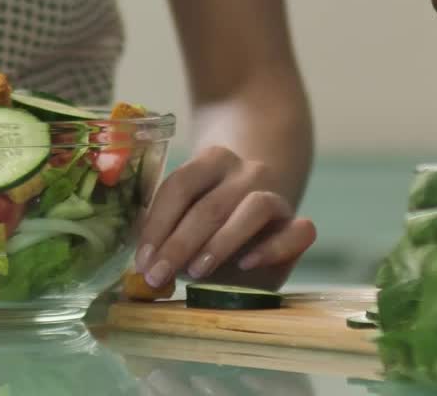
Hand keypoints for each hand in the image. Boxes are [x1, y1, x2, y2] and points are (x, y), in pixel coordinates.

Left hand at [134, 146, 315, 289]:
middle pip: (210, 204)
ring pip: (253, 209)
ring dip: (220, 242)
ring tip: (196, 272)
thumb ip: (163, 233)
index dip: (157, 224)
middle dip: (179, 244)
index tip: (141, 261)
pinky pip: (297, 231)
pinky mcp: (297, 225)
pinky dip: (272, 248)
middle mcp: (246, 172)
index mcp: (211, 161)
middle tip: (157, 275)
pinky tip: (246, 265)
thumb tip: (139, 262)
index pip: (179, 186)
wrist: (256, 223)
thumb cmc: (209, 226)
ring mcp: (275, 196)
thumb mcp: (182, 223)